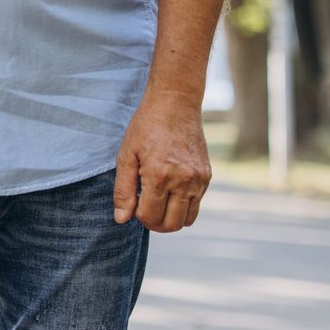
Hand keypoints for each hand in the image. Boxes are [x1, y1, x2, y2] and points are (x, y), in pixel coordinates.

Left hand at [114, 92, 211, 231]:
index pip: (150, 217)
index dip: (138, 217)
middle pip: (171, 225)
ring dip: (170, 219)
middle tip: (143, 210)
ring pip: (187, 219)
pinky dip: (183, 207)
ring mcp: (198, 180)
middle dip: (154, 224)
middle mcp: (183, 181)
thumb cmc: (145, 128)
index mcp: (160, 176)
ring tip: (156, 203)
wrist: (175, 105)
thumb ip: (123, 190)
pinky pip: (196, 205)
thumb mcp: (126, 156)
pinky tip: (169, 191)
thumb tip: (122, 219)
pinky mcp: (207, 177)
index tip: (132, 206)